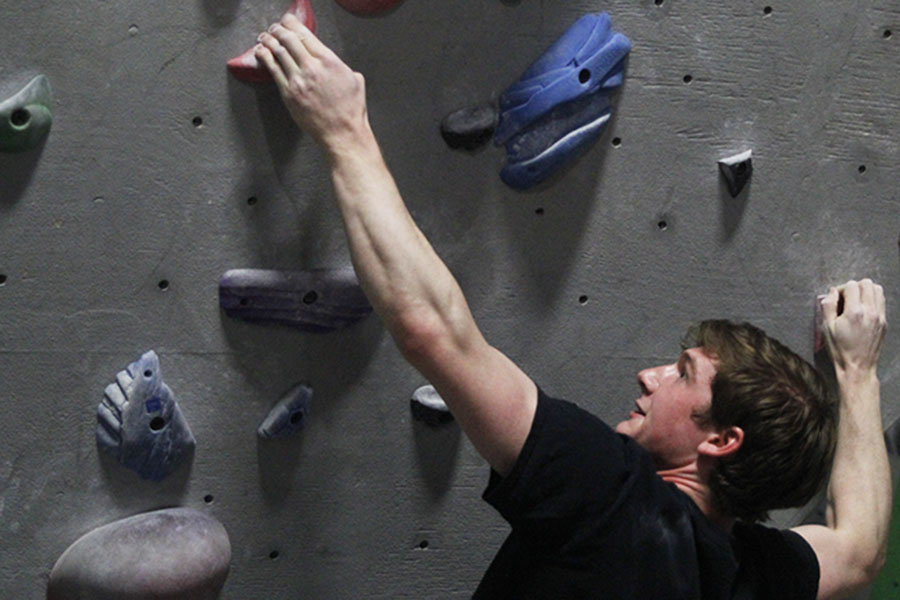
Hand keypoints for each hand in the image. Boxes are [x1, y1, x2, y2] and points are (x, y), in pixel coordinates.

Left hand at [255, 12, 369, 152]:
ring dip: (268, 41)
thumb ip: (340, 66)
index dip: (292, 24)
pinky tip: (261, 53)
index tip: (287, 20)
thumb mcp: (355, 80)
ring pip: (278, 53)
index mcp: (329, 61)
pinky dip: (265, 58)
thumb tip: (332, 63)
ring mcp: (298, 81)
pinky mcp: (289, 94)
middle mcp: (312, 67)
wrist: (343, 132)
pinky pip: (273, 71)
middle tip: (274, 28)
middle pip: (288, 40)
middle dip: (278, 30)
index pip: (305, 34)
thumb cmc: (350, 110)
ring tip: (263, 37)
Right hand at [822, 279, 886, 374]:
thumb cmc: (840, 349)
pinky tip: (863, 309)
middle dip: (855, 286)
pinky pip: (881, 302)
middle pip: (867, 284)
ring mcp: (880, 317)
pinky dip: (872, 300)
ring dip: (866, 291)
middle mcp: (870, 311)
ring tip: (856, 300)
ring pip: (878, 290)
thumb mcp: (827, 328)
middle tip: (846, 297)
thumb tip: (832, 293)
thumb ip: (828, 306)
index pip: (852, 285)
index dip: (841, 288)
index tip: (836, 297)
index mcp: (855, 312)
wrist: (857, 366)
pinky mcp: (884, 322)